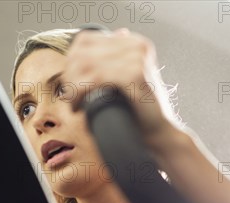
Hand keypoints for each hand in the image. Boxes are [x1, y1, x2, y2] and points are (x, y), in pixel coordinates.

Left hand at [63, 28, 175, 143]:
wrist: (160, 134)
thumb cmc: (139, 113)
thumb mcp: (123, 81)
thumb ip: (110, 63)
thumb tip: (86, 53)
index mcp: (134, 43)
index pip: (86, 40)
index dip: (70, 62)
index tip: (69, 84)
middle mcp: (137, 46)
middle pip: (82, 51)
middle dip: (69, 76)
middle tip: (70, 98)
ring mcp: (138, 58)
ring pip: (85, 64)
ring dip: (72, 86)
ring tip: (74, 104)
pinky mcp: (135, 74)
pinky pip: (95, 78)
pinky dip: (80, 93)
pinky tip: (79, 106)